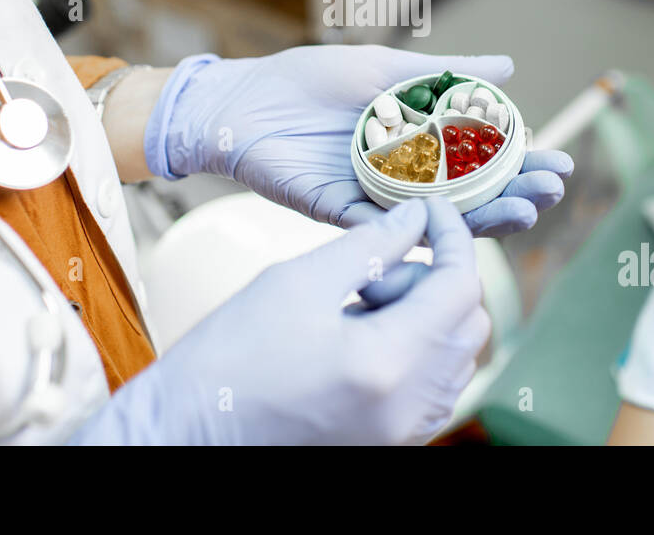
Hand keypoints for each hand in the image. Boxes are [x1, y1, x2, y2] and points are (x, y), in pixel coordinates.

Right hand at [72, 197, 489, 444]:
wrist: (185, 431)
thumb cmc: (228, 358)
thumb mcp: (296, 282)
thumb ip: (368, 246)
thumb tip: (415, 218)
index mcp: (388, 364)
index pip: (460, 288)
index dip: (453, 238)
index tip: (431, 210)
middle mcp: (408, 408)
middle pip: (468, 324)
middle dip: (435, 279)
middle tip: (371, 268)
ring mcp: (403, 433)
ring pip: (454, 356)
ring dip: (425, 314)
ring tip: (356, 304)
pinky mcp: (389, 442)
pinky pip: (432, 386)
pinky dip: (415, 349)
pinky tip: (359, 336)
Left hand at [147, 45, 572, 236]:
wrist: (245, 100)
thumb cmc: (310, 81)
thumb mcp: (387, 70)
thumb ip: (445, 75)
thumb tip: (510, 68)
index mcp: (418, 147)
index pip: (483, 163)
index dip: (521, 166)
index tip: (561, 165)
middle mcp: (404, 179)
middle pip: (471, 198)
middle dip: (515, 196)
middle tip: (551, 193)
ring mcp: (375, 201)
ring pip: (437, 221)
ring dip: (482, 220)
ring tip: (524, 213)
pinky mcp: (339, 214)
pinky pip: (383, 229)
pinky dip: (416, 231)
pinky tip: (452, 226)